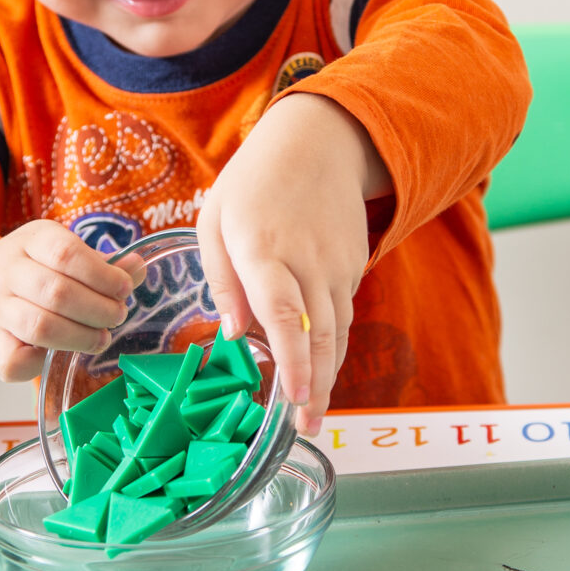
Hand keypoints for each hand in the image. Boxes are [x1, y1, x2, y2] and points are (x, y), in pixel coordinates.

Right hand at [0, 222, 146, 381]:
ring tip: (101, 338)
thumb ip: (102, 263)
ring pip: (39, 327)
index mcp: (32, 240)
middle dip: (98, 309)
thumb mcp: (66, 251)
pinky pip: (10, 361)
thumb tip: (137, 267)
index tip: (124, 289)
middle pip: (56, 293)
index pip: (65, 253)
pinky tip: (59, 354)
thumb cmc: (37, 267)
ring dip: (80, 337)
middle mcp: (9, 271)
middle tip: (117, 316)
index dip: (101, 275)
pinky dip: (37, 364)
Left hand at [195, 93, 386, 435]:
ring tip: (314, 413)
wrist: (319, 143)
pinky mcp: (354, 264)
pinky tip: (320, 365)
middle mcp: (307, 262)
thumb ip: (221, 281)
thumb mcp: (215, 221)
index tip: (295, 398)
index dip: (293, 361)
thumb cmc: (253, 184)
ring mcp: (337, 264)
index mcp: (263, 251)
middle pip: (318, 335)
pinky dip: (333, 343)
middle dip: (315, 387)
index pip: (283, 314)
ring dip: (329, 375)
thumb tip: (232, 335)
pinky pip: (342, 311)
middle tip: (306, 428)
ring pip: (337, 331)